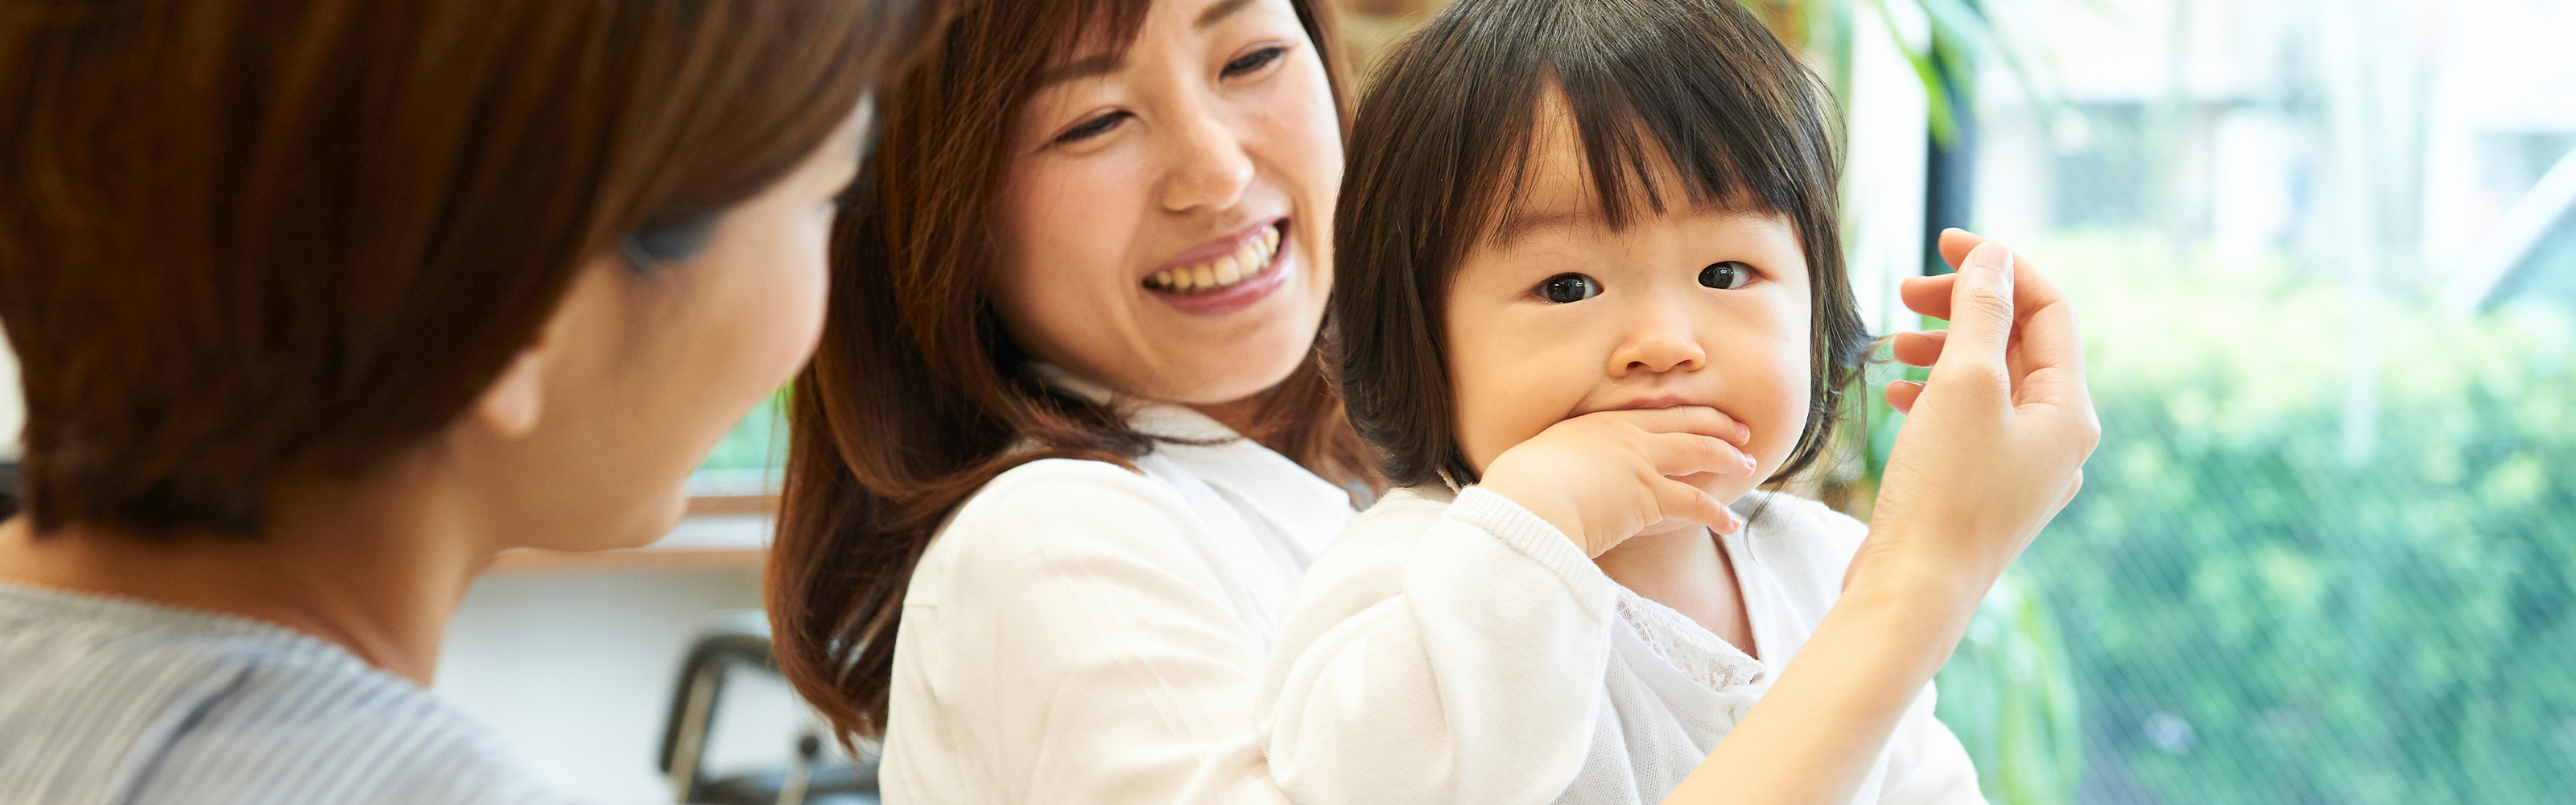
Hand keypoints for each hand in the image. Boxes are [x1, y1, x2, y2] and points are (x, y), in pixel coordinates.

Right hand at [1475, 406, 1756, 556]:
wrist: (1528, 499)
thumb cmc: (1519, 486)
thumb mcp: (1533, 464)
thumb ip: (1549, 467)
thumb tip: (1535, 482)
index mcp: (1597, 425)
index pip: (1649, 414)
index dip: (1679, 413)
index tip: (1698, 415)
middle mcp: (1625, 436)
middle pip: (1683, 422)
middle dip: (1716, 425)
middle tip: (1740, 430)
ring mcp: (1640, 462)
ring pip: (1698, 452)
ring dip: (1726, 458)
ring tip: (1746, 464)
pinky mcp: (1649, 495)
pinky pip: (1695, 502)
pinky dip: (1717, 512)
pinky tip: (1731, 522)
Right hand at [1861, 229, 2099, 594]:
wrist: (1914, 592)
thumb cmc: (1942, 491)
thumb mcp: (1962, 384)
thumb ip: (1979, 313)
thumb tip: (1992, 257)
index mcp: (2070, 411)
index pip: (2049, 310)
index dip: (1999, 267)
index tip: (1944, 243)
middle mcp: (2059, 440)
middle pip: (2020, 344)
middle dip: (1966, 307)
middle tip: (1907, 292)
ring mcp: (2026, 469)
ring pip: (1992, 383)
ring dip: (1945, 349)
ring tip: (1895, 344)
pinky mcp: (1988, 491)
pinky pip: (1973, 422)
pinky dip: (1938, 394)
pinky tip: (1900, 396)